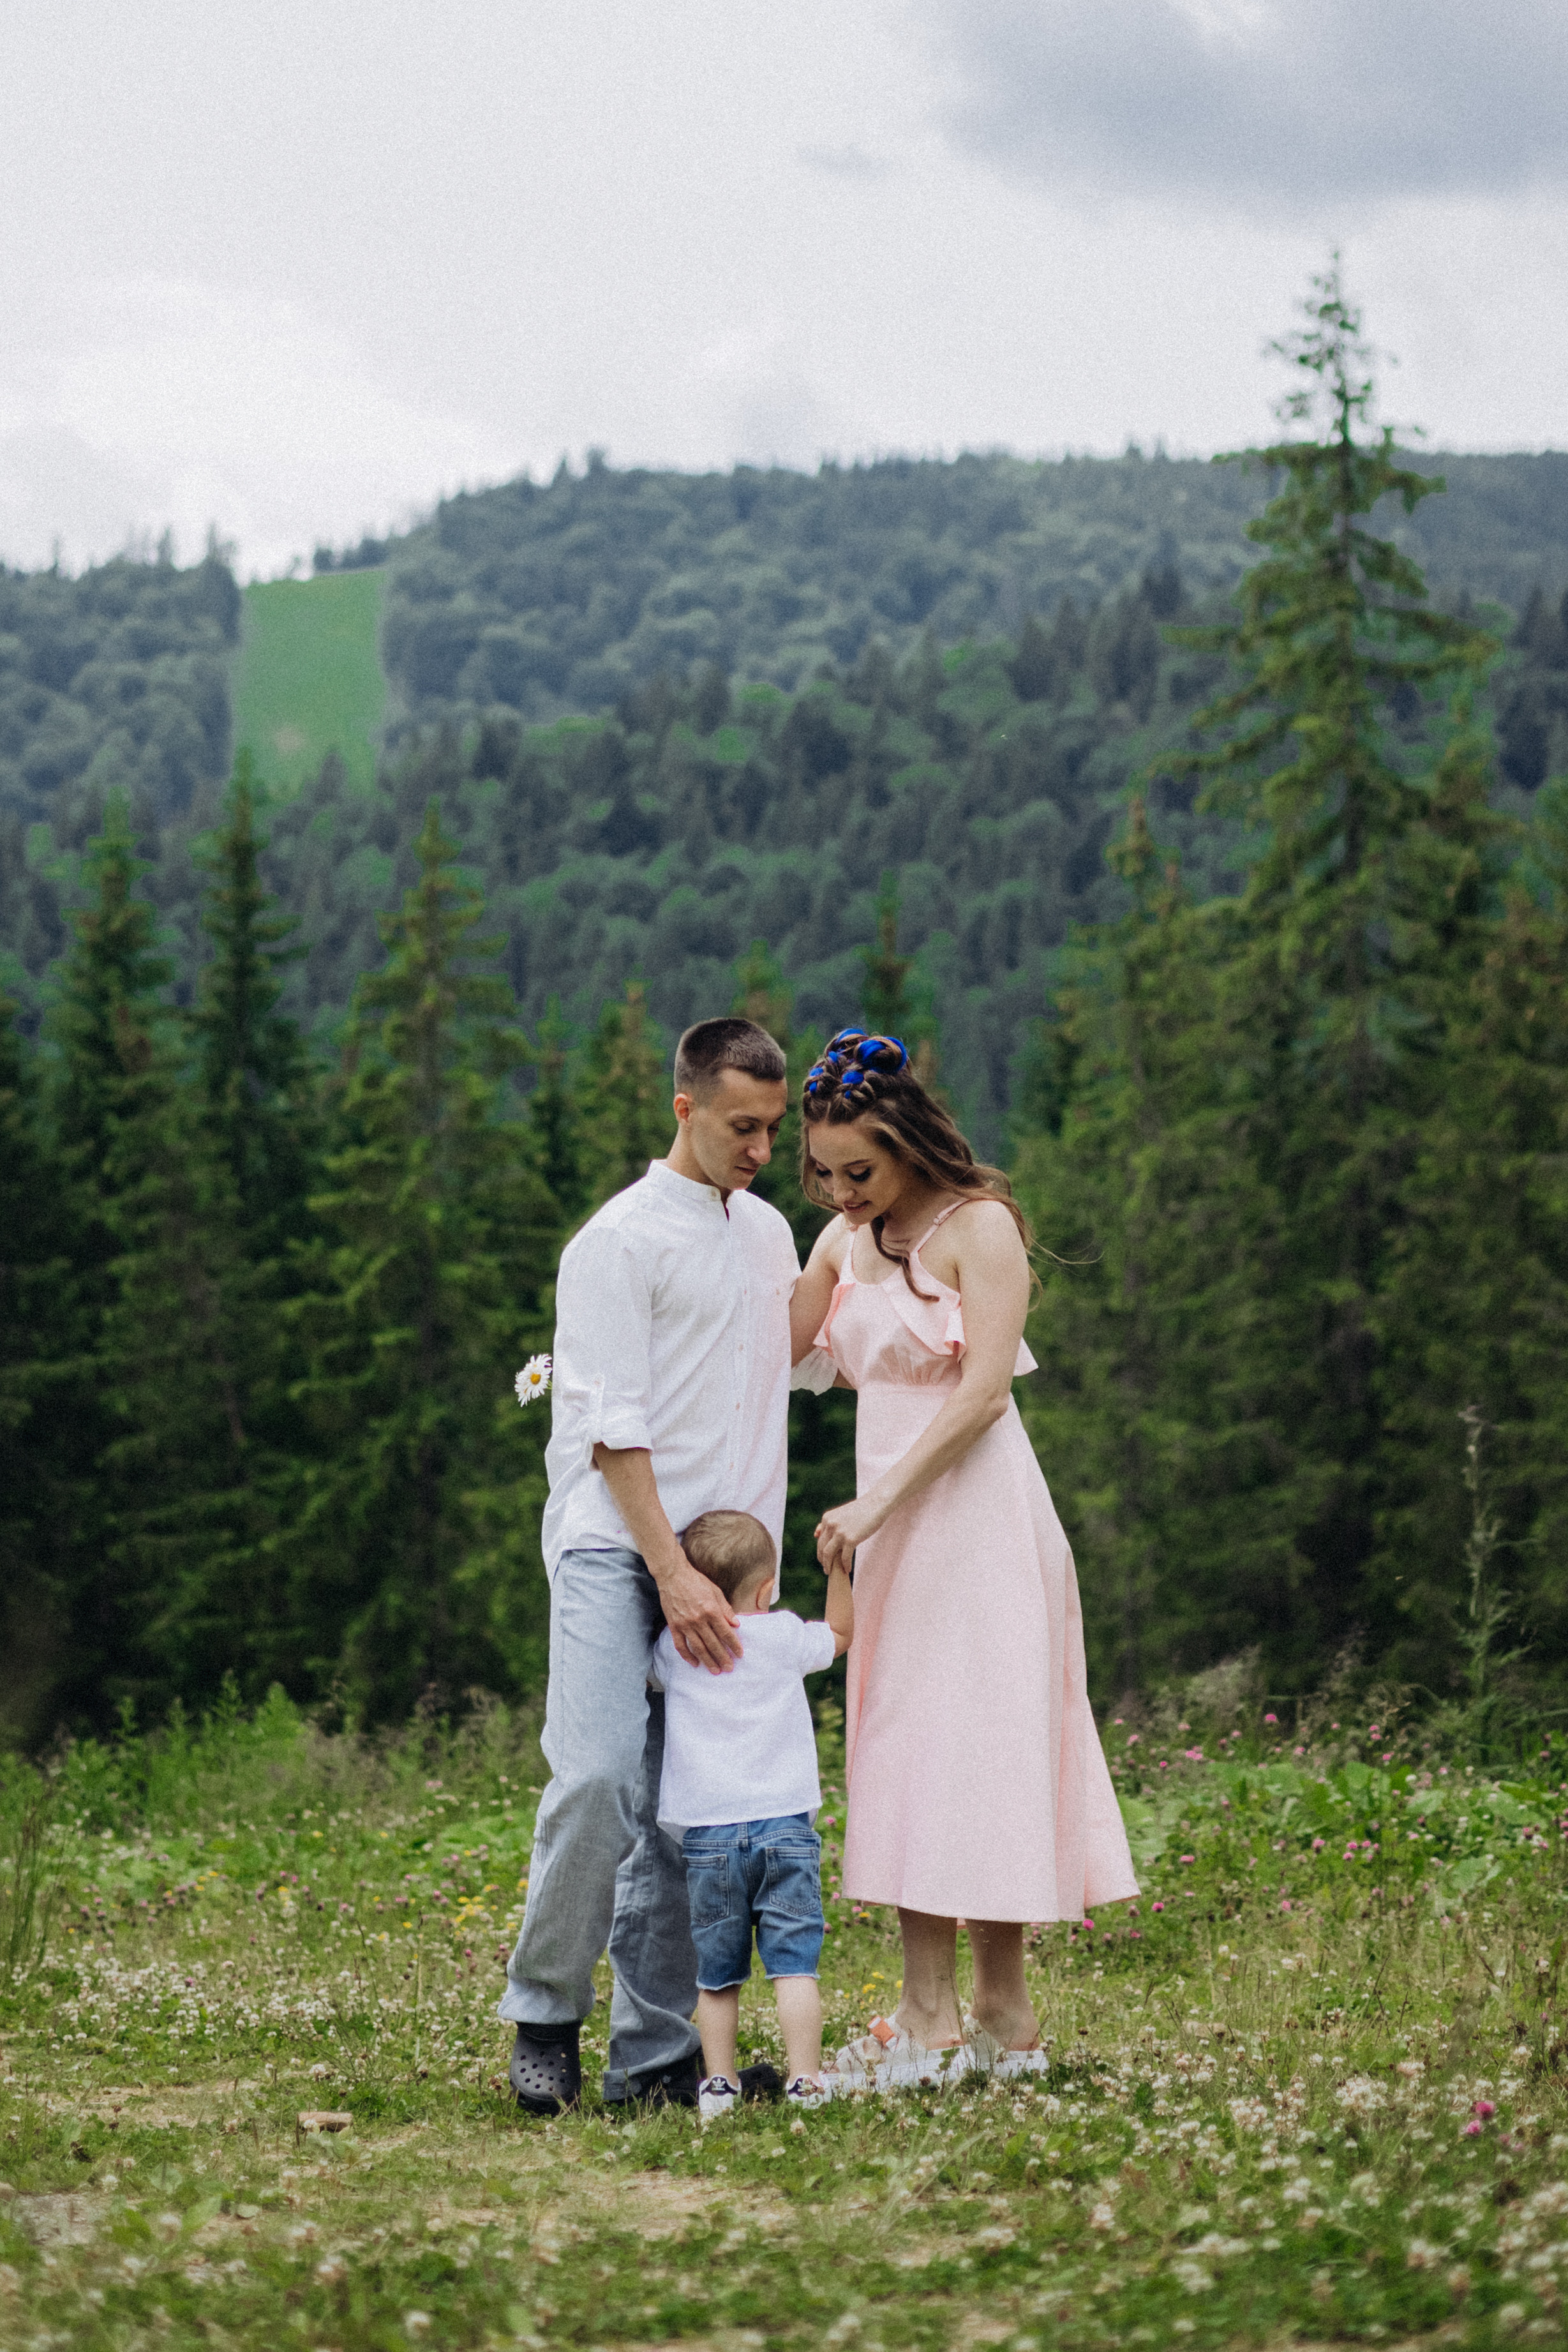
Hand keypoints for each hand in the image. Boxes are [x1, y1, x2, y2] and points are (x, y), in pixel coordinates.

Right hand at [656, 1549, 743, 1673]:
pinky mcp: (674, 1626)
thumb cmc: (696, 1581)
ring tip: (715, 1670)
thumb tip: (736, 1624)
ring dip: (708, 1661)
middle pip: (713, 1644)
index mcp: (711, 1610)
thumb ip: (726, 1609)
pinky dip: (687, 1656)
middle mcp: (698, 1620)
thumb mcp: (716, 1591)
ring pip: (698, 1648)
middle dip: (723, 1658)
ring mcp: (685, 1624)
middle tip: (729, 1668)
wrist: (673, 1575)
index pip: (726, 1633)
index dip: (734, 1645)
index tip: (740, 1654)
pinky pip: (680, 1645)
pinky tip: (694, 1663)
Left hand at [814, 1497, 881, 1577]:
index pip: (820, 1540)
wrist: (876, 1504)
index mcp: (827, 1518)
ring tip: (832, 1572)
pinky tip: (847, 1570)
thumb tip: (816, 1534)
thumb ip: (829, 1523)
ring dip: (829, 1566)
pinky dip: (845, 1566)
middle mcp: (830, 1525)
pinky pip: (844, 1557)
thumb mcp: (840, 1514)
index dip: (821, 1552)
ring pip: (828, 1554)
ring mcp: (840, 1532)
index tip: (824, 1560)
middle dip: (823, 1561)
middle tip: (826, 1569)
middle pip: (821, 1548)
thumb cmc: (861, 1510)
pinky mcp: (851, 1539)